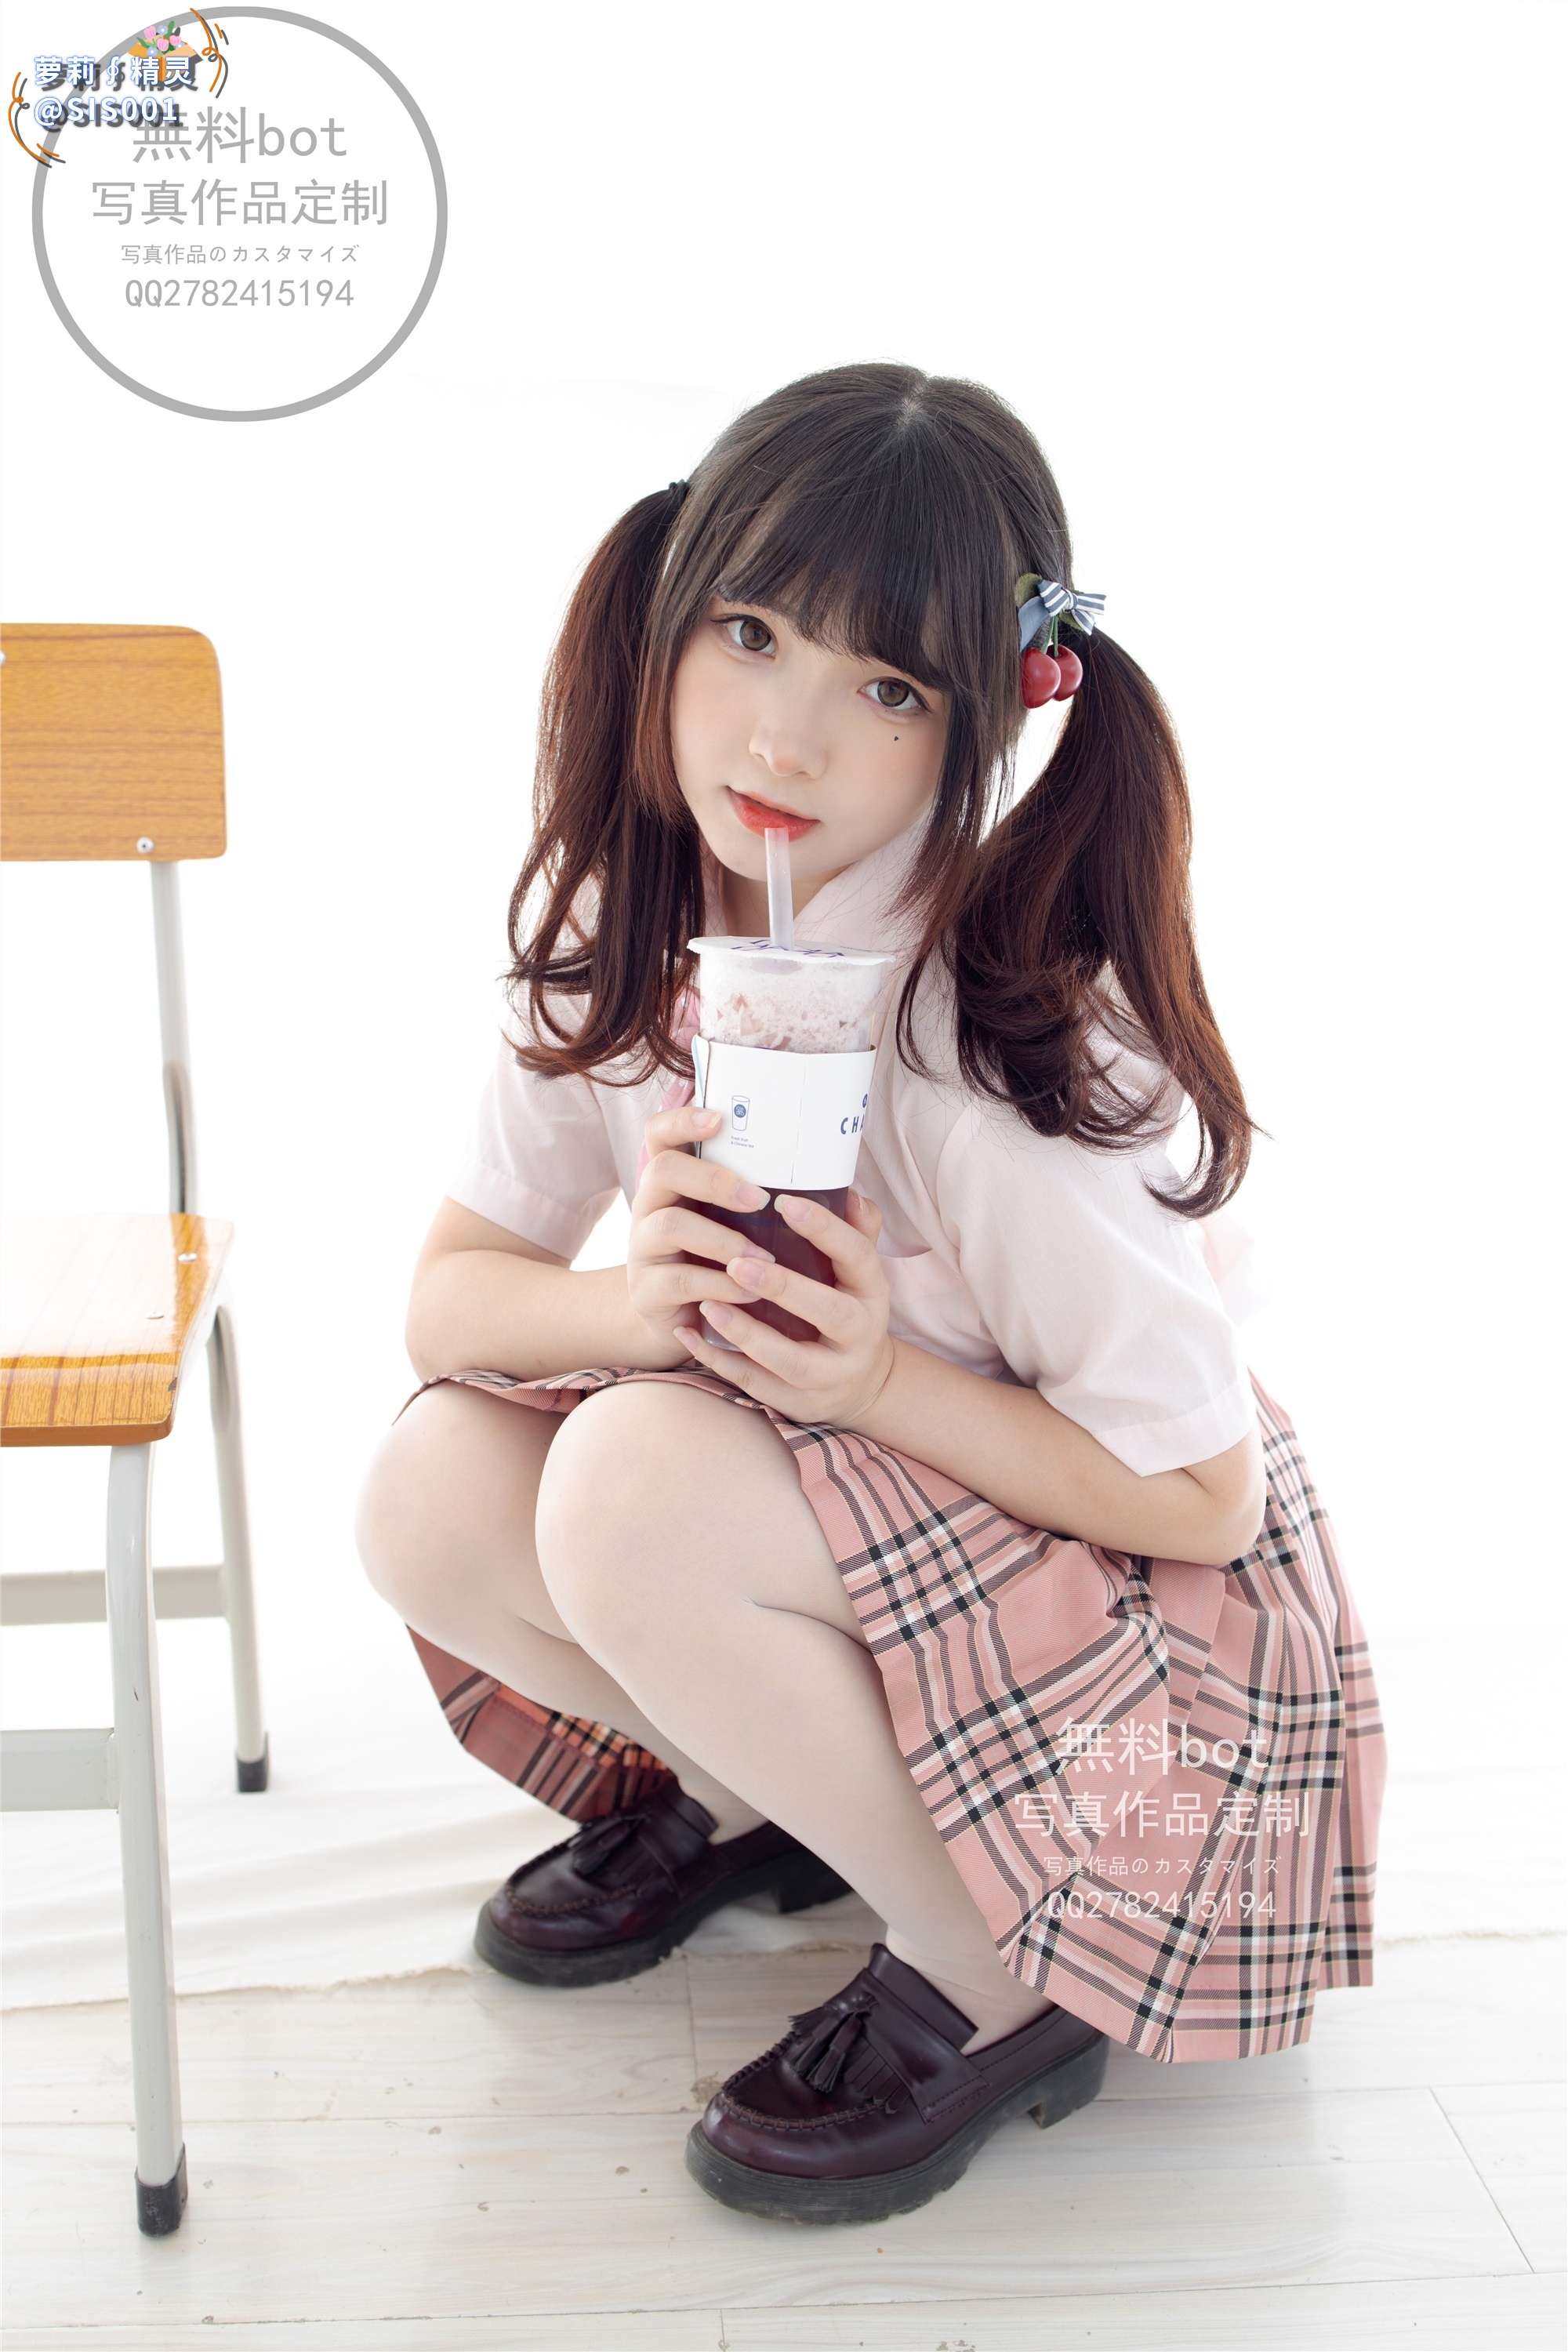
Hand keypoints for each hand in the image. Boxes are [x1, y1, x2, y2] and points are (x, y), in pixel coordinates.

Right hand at [624, 1101, 779, 1366]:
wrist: (682, 1324)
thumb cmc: (724, 1263)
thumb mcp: (749, 1230)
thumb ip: (794, 1211)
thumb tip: (857, 1199)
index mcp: (674, 1181)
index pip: (661, 1133)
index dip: (682, 1120)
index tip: (719, 1119)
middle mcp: (650, 1206)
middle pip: (664, 1170)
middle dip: (713, 1179)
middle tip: (757, 1198)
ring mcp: (643, 1248)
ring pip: (671, 1225)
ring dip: (722, 1239)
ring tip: (763, 1256)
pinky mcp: (646, 1291)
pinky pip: (680, 1280)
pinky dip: (720, 1285)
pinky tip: (749, 1294)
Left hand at [675, 1188, 895, 1428]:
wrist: (860, 1384)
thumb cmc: (845, 1308)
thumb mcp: (856, 1274)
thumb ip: (854, 1232)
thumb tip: (849, 1193)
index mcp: (873, 1293)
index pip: (859, 1256)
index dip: (826, 1230)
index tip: (785, 1202)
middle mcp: (861, 1336)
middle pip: (832, 1312)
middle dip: (784, 1288)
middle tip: (739, 1263)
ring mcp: (832, 1376)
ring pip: (792, 1361)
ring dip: (748, 1334)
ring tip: (709, 1304)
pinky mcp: (800, 1403)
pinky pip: (757, 1386)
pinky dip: (720, 1361)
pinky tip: (688, 1334)